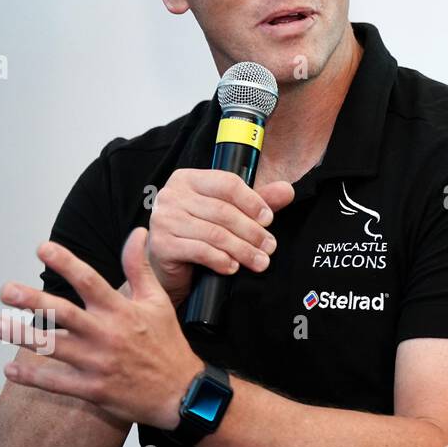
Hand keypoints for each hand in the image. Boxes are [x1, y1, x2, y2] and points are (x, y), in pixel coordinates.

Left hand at [0, 228, 205, 429]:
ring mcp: (98, 363)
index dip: (66, 262)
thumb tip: (137, 233)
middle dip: (32, 300)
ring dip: (22, 335)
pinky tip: (9, 369)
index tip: (42, 248)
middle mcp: (107, 334)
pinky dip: (31, 376)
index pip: (90, 280)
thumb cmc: (166, 343)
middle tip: (6, 290)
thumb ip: (139, 267)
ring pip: (53, 347)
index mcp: (122, 311)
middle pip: (63, 313)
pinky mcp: (92, 389)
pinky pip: (55, 382)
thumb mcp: (157, 301)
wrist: (180, 391)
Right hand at [146, 169, 294, 305]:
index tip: (269, 219)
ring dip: (242, 249)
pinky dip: (221, 260)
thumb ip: (256, 201)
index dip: (253, 201)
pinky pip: (200, 251)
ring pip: (214, 233)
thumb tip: (286, 190)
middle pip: (223, 211)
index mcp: (188, 179)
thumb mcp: (230, 213)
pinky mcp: (161, 244)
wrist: (169, 267)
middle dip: (252, 231)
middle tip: (269, 246)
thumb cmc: (198, 235)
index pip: (227, 183)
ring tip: (259, 260)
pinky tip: (233, 267)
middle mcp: (172, 194)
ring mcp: (163, 219)